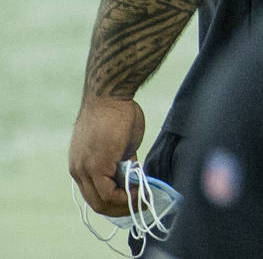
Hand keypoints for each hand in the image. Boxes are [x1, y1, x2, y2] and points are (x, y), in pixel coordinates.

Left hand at [69, 96, 145, 216]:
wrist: (110, 95)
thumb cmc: (118, 111)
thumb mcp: (119, 143)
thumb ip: (122, 161)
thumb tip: (131, 174)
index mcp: (81, 164)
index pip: (94, 194)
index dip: (115, 201)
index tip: (134, 198)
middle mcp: (78, 170)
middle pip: (96, 203)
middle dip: (120, 208)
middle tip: (140, 205)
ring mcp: (85, 169)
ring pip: (101, 202)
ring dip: (123, 205)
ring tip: (142, 199)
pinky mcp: (96, 165)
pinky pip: (108, 193)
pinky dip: (125, 198)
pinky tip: (139, 191)